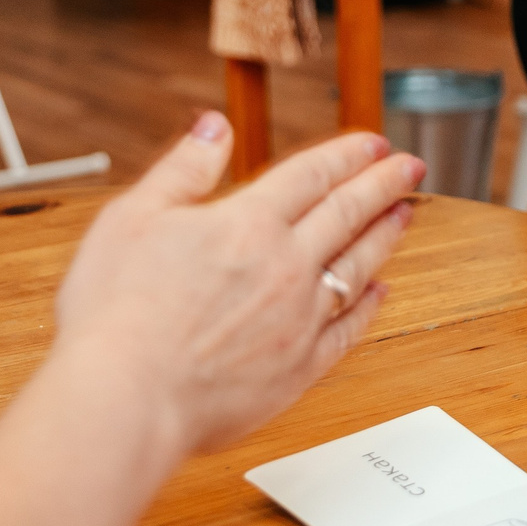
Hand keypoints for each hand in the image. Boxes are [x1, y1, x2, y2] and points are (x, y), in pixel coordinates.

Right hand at [53, 114, 425, 456]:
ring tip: (403, 215)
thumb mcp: (132, 218)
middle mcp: (285, 266)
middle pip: (348, 213)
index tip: (373, 142)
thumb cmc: (115, 315)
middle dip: (384, 184)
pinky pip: (348, 329)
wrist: (125, 399)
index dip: (347, 154)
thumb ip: (182, 169)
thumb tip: (214, 126)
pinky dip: (369, 306)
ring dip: (385, 236)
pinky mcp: (300, 367)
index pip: (312, 175)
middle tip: (410, 166)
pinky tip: (379, 293)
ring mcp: (300, 318)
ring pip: (357, 266)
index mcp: (247, 224)